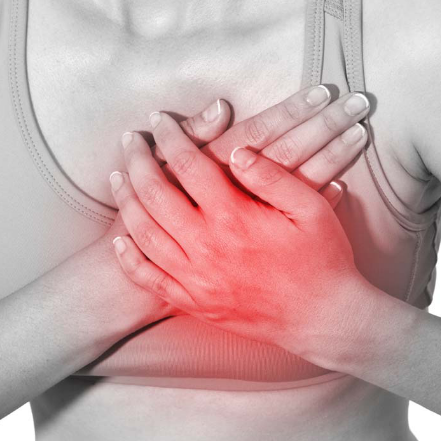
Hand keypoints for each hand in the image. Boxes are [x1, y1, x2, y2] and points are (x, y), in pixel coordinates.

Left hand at [109, 91, 373, 354]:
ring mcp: (197, 278)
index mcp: (235, 218)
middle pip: (156, 195)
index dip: (172, 139)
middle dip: (138, 162)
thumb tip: (236, 150)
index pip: (190, 167)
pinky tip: (120, 240)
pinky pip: (150, 279)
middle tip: (130, 141)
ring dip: (126, 201)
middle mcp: (207, 248)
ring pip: (144, 234)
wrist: (322, 319)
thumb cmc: (322, 261)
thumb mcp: (311, 209)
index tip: (160, 120)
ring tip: (118, 177)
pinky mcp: (195, 302)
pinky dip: (130, 258)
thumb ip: (272, 177)